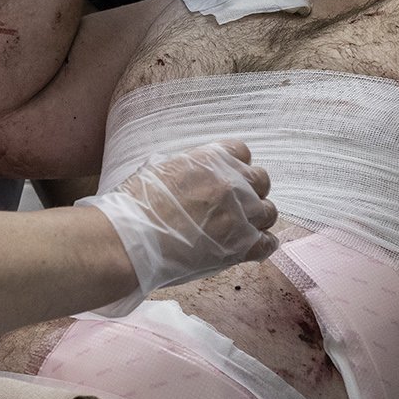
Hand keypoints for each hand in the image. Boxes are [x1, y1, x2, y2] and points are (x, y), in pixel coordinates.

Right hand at [81, 141, 278, 313]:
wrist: (129, 241)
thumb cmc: (135, 205)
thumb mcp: (157, 168)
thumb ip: (184, 166)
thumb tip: (188, 171)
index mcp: (211, 159)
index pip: (242, 151)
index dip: (235, 166)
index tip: (227, 178)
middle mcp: (232, 184)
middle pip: (261, 180)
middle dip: (250, 191)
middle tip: (234, 205)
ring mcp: (240, 216)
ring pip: (269, 212)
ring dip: (257, 218)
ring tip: (239, 229)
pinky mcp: (241, 247)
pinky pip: (269, 243)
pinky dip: (261, 245)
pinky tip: (249, 248)